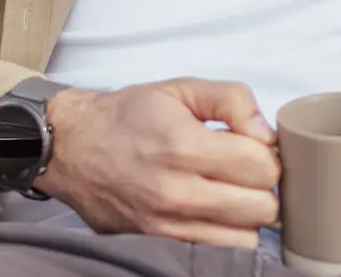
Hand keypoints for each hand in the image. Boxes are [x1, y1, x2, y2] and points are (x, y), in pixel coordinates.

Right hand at [33, 78, 280, 248]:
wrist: (72, 146)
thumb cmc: (127, 116)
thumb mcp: (181, 88)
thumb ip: (232, 100)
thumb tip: (266, 133)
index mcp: (185, 145)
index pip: (263, 167)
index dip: (268, 155)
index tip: (253, 148)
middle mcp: (176, 191)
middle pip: (262, 207)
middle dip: (262, 187)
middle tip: (245, 172)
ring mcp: (166, 225)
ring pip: (245, 238)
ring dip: (246, 216)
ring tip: (230, 194)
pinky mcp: (156, 243)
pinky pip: (213, 252)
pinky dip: (223, 235)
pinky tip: (212, 213)